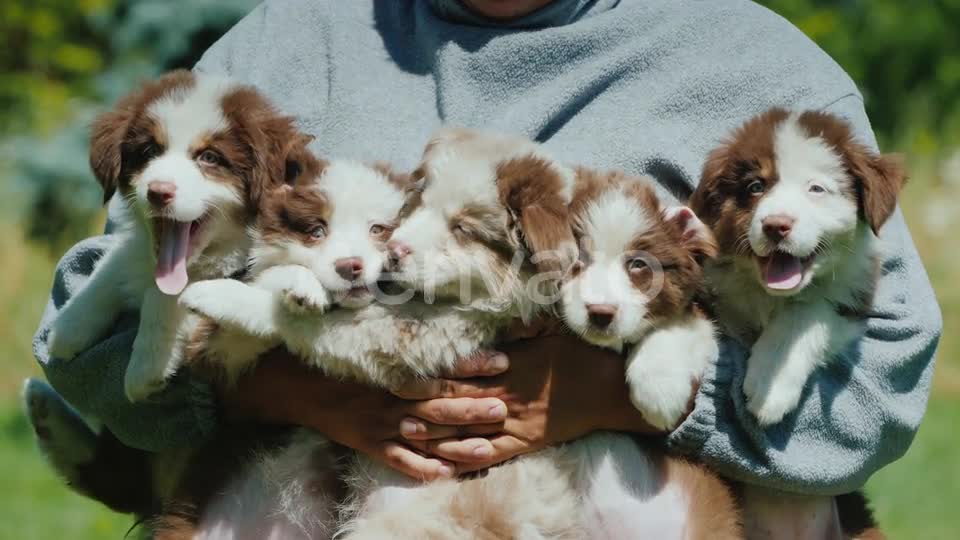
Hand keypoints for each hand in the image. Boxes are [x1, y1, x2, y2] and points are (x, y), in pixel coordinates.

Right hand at [216, 348, 509, 480]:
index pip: (440, 365)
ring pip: (425, 435)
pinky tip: (445, 474)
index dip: (471, 364)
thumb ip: (407, 336)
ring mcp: (381, 422)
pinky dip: (421, 468)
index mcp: (395, 367)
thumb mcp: (372, 337)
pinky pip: (398, 460)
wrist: (297, 381)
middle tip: (504, 408)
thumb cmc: (340, 354)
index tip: (501, 361)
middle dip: (472, 407)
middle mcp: (391, 396)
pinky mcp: (369, 442)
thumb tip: (443, 321)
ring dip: (456, 442)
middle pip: (439, 403)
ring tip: (487, 447)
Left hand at [394, 334, 664, 474]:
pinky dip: (466, 459)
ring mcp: (514, 423)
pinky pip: (491, 454)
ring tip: (405, 432)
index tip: (402, 372)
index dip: (429, 374)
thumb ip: (518, 326)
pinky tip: (444, 462)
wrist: (609, 389)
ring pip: (467, 430)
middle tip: (390, 403)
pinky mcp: (525, 443)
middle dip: (421, 402)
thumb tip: (496, 311)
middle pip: (456, 401)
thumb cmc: (580, 352)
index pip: (460, 371)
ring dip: (435, 432)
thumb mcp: (548, 328)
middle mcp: (506, 395)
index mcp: (509, 365)